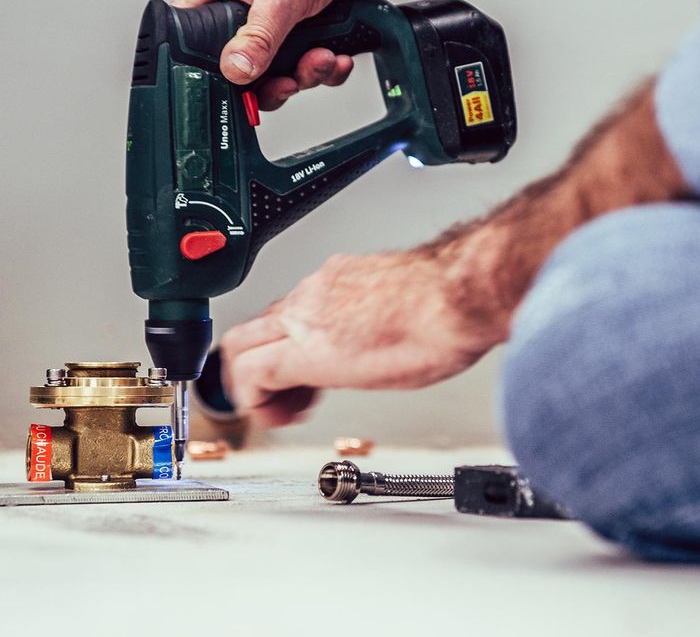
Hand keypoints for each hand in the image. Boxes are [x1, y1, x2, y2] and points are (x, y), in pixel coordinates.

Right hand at [172, 0, 382, 107]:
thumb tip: (235, 70)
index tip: (239, 88)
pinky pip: (305, 64)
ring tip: (324, 59)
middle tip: (291, 80)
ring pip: (276, 71)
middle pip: (239, 69)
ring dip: (305, 74)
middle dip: (272, 82)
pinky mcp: (300, 30)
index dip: (210, 71)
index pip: (190, 41)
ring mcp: (271, 22)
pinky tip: (337, 57)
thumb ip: (258, 37)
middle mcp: (239, 8)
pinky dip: (324, 68)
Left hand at [220, 250, 498, 426]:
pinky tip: (279, 416)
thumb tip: (385, 335)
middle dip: (255, 367)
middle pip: (253, 328)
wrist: (456, 296)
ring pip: (242, 346)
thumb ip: (378, 323)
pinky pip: (252, 373)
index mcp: (339, 283)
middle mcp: (313, 294)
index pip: (289, 313)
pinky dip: (255, 400)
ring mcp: (304, 317)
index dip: (286, 350)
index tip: (305, 376)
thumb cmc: (448, 303)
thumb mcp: (403, 310)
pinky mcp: (304, 351)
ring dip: (253, 385)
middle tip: (279, 397)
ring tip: (282, 412)